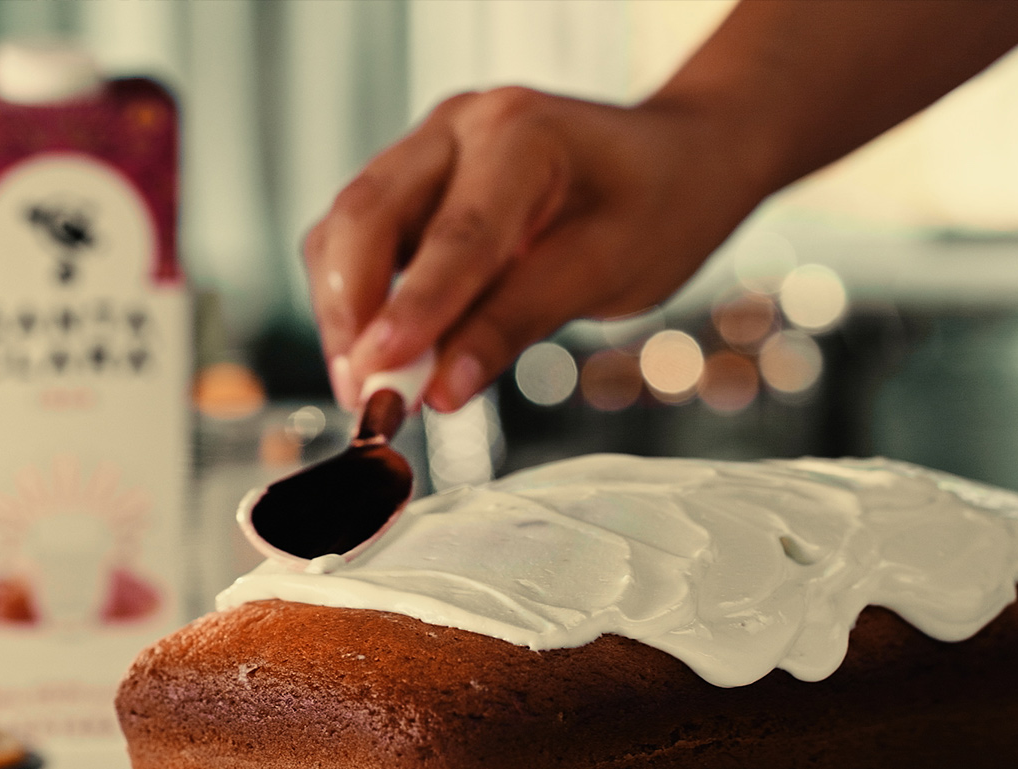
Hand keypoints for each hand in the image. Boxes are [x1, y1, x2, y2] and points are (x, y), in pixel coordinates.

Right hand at [303, 87, 764, 412]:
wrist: (675, 161)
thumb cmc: (658, 206)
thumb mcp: (606, 271)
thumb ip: (514, 323)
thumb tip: (438, 388)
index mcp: (521, 134)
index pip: (455, 234)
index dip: (413, 310)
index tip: (380, 376)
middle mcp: (459, 127)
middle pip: (365, 214)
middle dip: (351, 311)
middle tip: (361, 393)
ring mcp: (429, 147)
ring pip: (346, 226)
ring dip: (343, 308)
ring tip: (364, 383)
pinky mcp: (413, 179)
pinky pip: (357, 235)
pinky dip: (356, 295)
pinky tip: (377, 348)